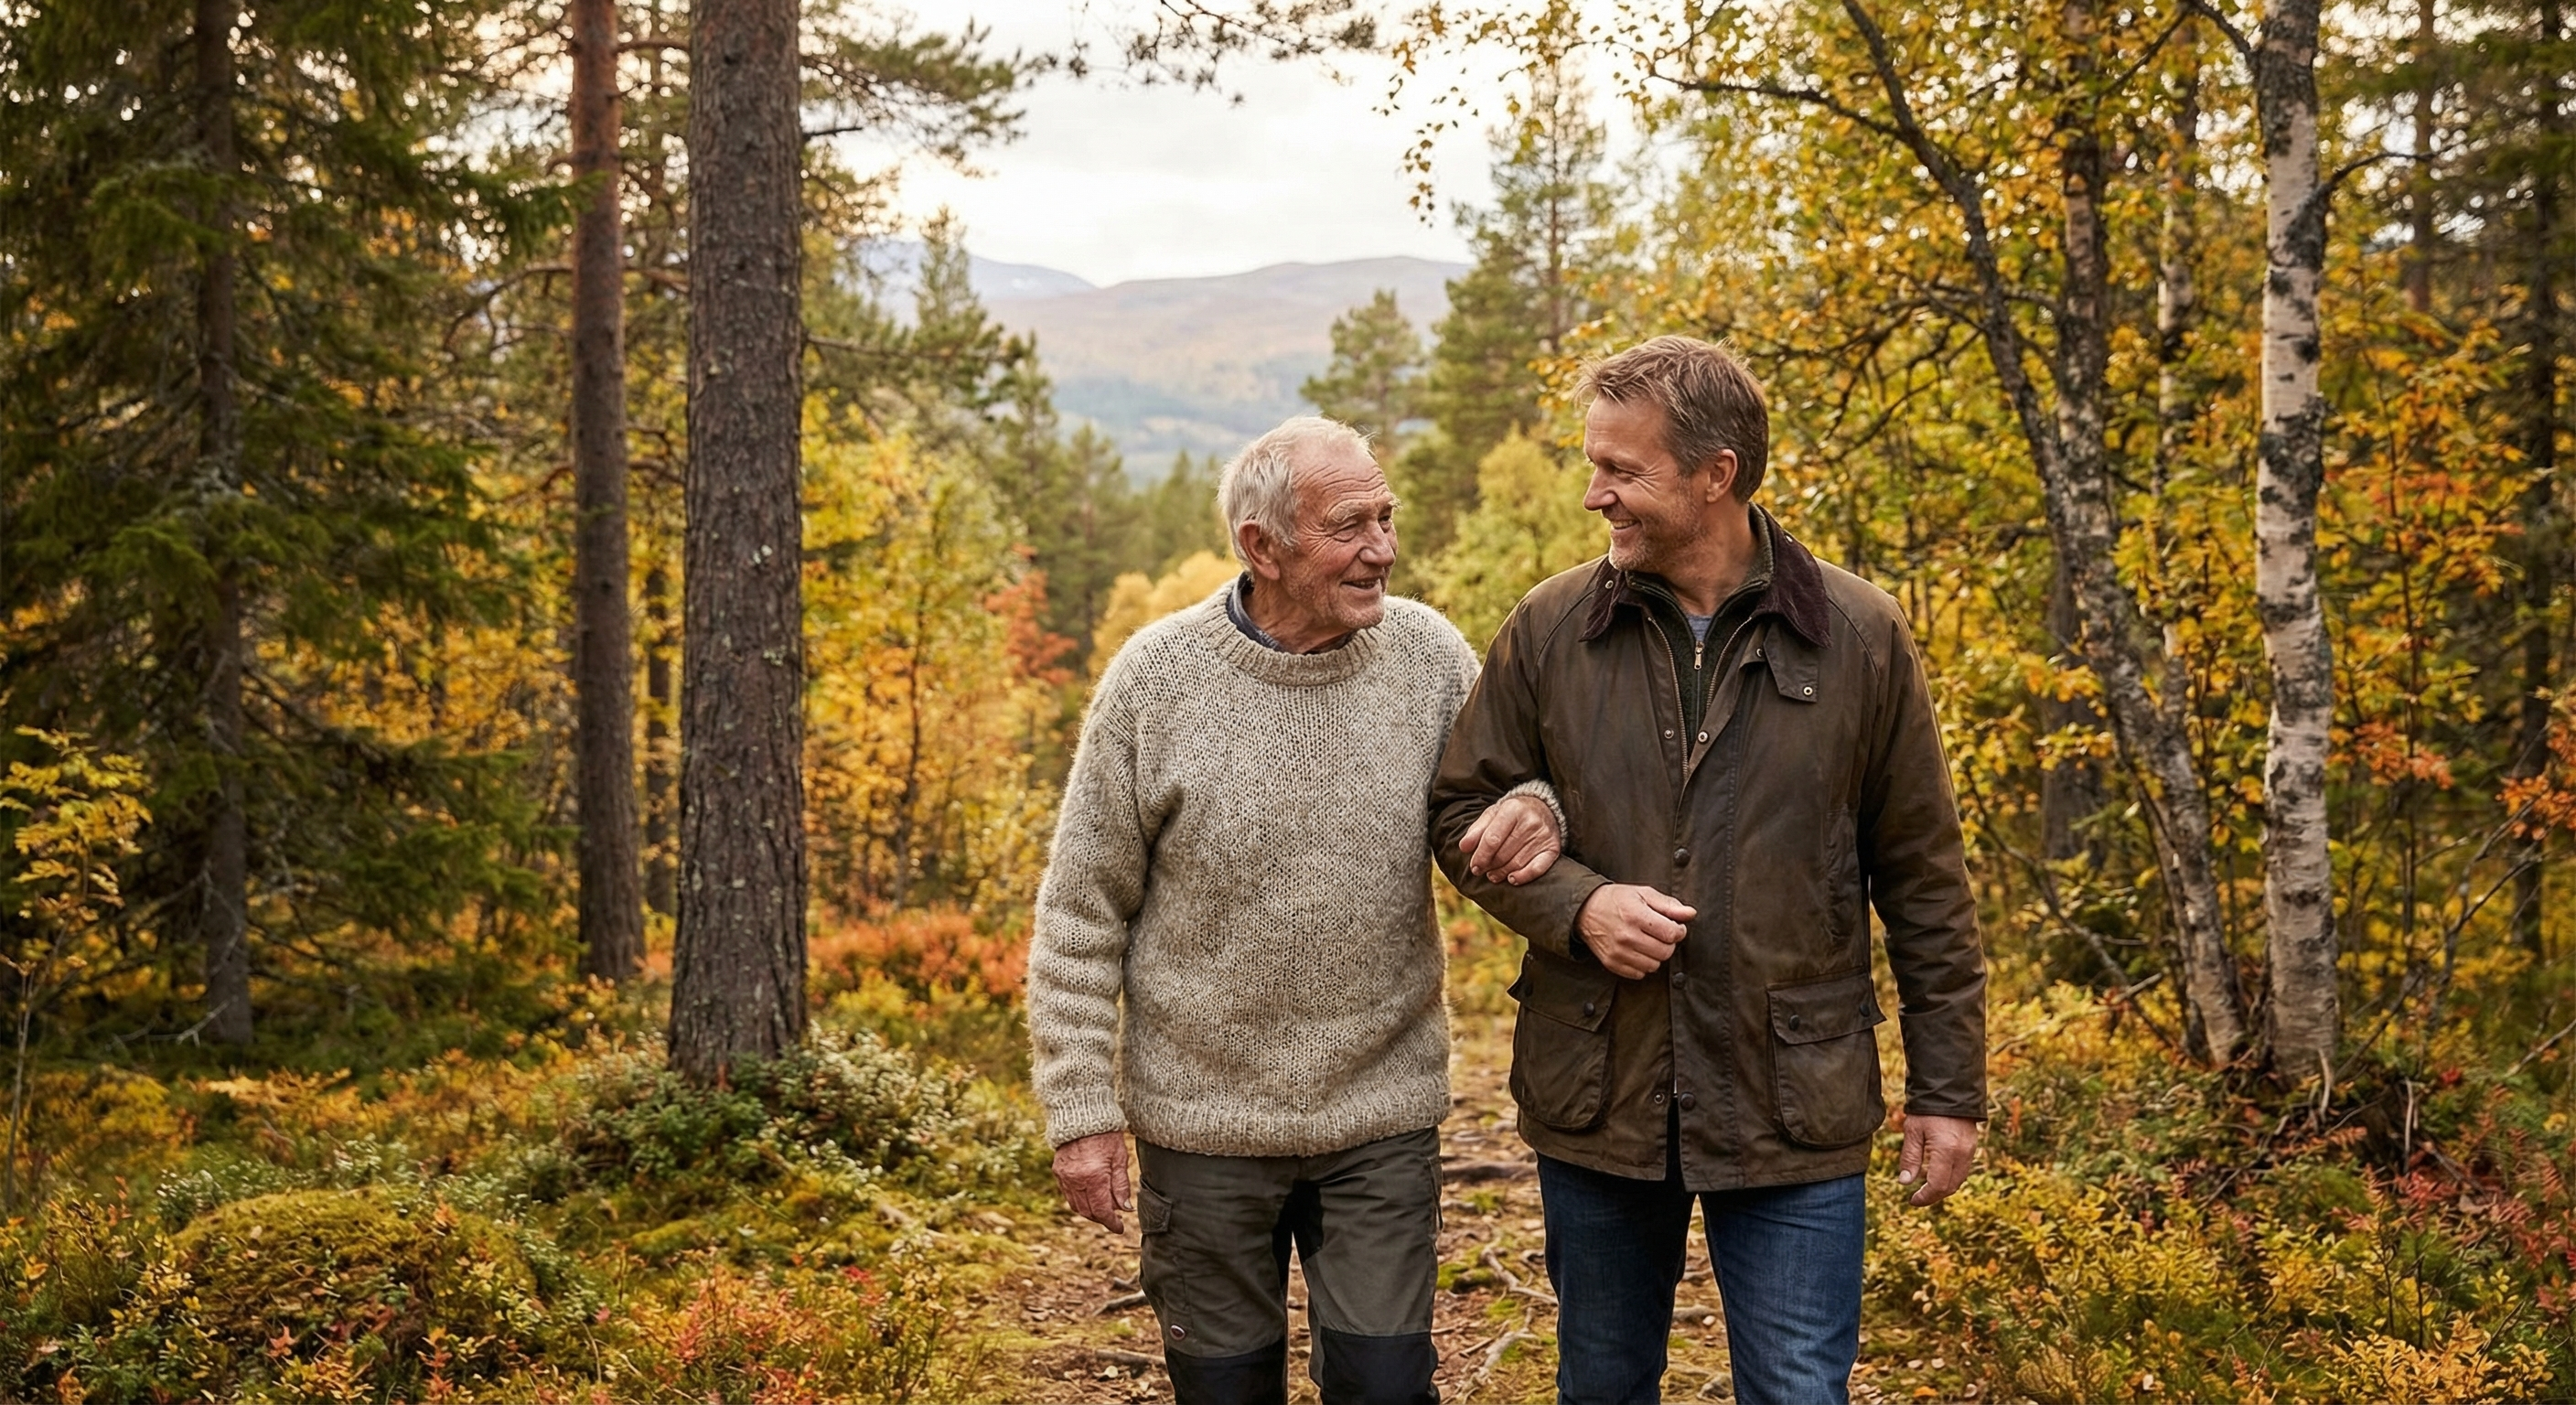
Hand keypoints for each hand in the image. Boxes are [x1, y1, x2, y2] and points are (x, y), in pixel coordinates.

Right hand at [1053, 1131, 1133, 1231]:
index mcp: (1094, 1176)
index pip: (1102, 1210)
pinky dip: (1079, 1201)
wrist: (1082, 1115)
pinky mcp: (1058, 1171)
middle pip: (1088, 1211)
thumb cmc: (1105, 1134)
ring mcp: (1064, 1176)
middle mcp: (1076, 1179)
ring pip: (1076, 1206)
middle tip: (1114, 1218)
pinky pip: (1068, 1195)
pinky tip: (1091, 1197)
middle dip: (1102, 1218)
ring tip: (1104, 1209)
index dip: (1111, 1223)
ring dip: (1090, 1212)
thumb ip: (1121, 1185)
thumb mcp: (1119, 1158)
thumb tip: (1125, 1208)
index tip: (1119, 1228)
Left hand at [1459, 793, 1563, 885]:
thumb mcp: (1493, 814)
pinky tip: (1512, 879)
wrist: (1544, 808)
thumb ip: (1477, 830)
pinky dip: (1524, 877)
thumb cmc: (1512, 814)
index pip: (1492, 839)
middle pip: (1504, 853)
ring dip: (1502, 873)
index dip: (1480, 856)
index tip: (1474, 867)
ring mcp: (1543, 835)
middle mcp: (1530, 821)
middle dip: (1490, 865)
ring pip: (1517, 862)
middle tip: (1482, 871)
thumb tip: (1464, 847)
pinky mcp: (1553, 848)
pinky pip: (1538, 868)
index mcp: (1512, 809)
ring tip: (1493, 875)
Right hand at [1574, 883, 1695, 978]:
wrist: (1585, 909)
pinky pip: (1639, 974)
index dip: (1679, 930)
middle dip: (1668, 943)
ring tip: (1647, 942)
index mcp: (1636, 915)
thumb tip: (1690, 914)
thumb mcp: (1643, 894)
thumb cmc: (1616, 900)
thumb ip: (1669, 905)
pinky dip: (1642, 964)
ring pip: (1654, 965)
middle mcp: (1626, 936)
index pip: (1671, 933)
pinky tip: (1637, 951)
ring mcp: (1618, 952)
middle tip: (1660, 934)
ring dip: (1655, 955)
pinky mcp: (1612, 963)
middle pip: (1665, 952)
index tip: (1674, 926)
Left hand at [1896, 1113, 1979, 1206]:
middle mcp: (1962, 1153)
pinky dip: (1950, 1177)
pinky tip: (1937, 1175)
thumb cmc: (1927, 1109)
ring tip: (1925, 1189)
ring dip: (1943, 1188)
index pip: (1938, 1185)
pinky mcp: (1972, 1146)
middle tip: (1917, 1197)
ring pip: (1959, 1180)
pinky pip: (1963, 1170)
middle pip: (1950, 1187)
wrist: (1950, 1089)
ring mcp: (1970, 1150)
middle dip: (1933, 1196)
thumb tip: (1904, 1182)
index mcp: (1946, 1150)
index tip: (1912, 1200)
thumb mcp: (1913, 1131)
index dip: (1925, 1197)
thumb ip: (1910, 1158)